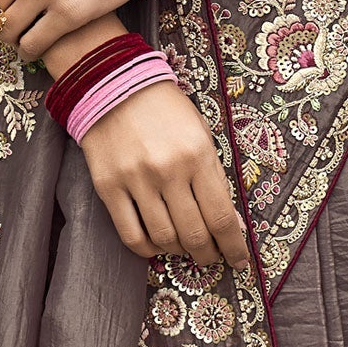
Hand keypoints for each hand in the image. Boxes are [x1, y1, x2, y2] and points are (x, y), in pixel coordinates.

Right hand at [79, 79, 251, 272]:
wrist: (113, 85)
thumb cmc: (166, 110)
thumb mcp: (201, 134)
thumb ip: (215, 176)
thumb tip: (229, 223)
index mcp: (197, 155)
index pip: (221, 217)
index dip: (234, 246)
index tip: (239, 261)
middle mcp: (168, 171)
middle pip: (195, 234)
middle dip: (208, 254)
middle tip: (211, 257)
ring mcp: (135, 180)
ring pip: (164, 238)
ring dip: (179, 252)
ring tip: (185, 248)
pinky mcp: (108, 187)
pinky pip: (130, 234)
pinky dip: (148, 249)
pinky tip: (157, 246)